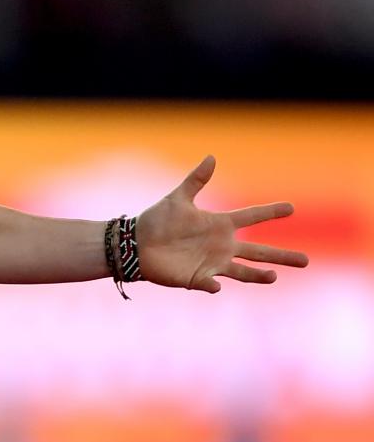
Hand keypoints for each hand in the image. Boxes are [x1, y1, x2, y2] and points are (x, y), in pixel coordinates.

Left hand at [136, 155, 308, 293]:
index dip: (270, 211)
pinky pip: (210, 283)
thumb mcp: (177, 198)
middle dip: (282, 256)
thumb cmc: (156, 221)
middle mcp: (221, 245)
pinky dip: (214, 284)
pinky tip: (216, 284)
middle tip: (306, 260)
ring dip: (258, 275)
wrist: (135, 245)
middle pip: (258, 251)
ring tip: (275, 277)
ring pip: (243, 271)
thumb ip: (195, 180)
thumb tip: (211, 157)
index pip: (251, 216)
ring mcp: (211, 263)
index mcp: (219, 224)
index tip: (291, 207)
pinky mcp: (197, 278)